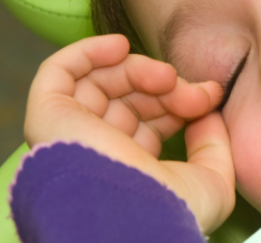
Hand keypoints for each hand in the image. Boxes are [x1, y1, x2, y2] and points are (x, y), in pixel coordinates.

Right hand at [24, 34, 234, 232]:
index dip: (180, 100)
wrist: (132, 214)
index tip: (210, 96)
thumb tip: (208, 113)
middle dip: (166, 86)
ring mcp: (71, 132)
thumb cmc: (171, 209)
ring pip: (100, 80)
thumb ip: (214, 144)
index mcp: (130, 166)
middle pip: (129, 96)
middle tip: (194, 91)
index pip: (152, 119)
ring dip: (136, 68)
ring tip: (164, 76)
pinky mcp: (47, 117)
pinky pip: (58, 71)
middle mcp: (98, 149)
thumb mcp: (212, 181)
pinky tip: (119, 46)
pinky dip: (87, 51)